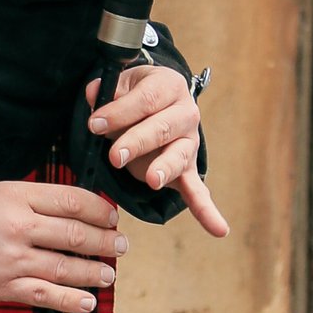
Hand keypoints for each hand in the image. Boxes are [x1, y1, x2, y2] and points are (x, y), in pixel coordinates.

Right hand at [0, 178, 124, 312]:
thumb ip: (28, 201)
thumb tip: (66, 210)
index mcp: (17, 197)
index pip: (72, 200)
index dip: (99, 210)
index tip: (111, 216)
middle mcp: (20, 227)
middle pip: (75, 234)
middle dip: (104, 241)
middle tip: (120, 245)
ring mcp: (14, 259)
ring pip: (66, 267)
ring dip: (94, 272)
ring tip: (108, 274)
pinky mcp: (4, 287)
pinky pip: (46, 295)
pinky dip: (71, 300)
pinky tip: (88, 302)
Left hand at [89, 63, 228, 239]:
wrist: (157, 101)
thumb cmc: (135, 93)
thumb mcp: (121, 82)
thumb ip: (107, 90)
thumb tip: (94, 97)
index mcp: (169, 86)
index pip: (146, 99)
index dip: (120, 112)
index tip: (94, 124)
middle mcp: (185, 113)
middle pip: (163, 128)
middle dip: (138, 142)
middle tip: (115, 156)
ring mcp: (188, 143)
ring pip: (178, 157)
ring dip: (164, 169)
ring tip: (151, 180)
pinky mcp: (187, 169)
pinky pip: (197, 190)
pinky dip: (206, 210)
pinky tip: (219, 229)